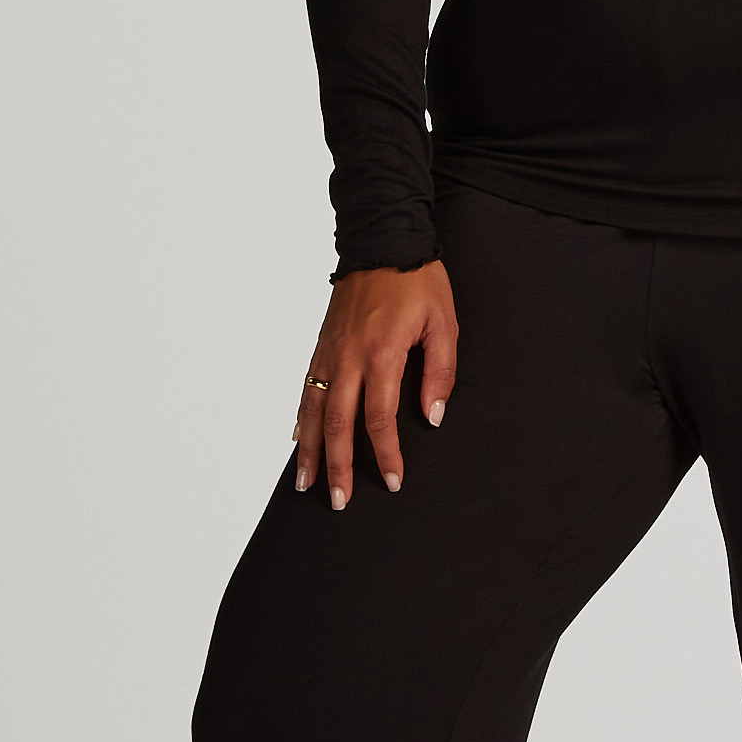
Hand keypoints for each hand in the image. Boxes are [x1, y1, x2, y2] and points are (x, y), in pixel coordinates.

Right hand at [294, 261, 456, 509]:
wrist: (382, 240)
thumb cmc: (417, 281)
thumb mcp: (444, 324)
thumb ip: (440, 373)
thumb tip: (433, 417)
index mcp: (381, 355)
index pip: (380, 419)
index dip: (385, 454)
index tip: (393, 479)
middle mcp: (349, 357)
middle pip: (337, 424)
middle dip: (338, 467)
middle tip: (340, 500)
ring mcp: (330, 352)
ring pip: (312, 411)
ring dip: (309, 451)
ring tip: (306, 483)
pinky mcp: (321, 345)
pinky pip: (305, 389)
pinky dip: (300, 419)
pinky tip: (298, 440)